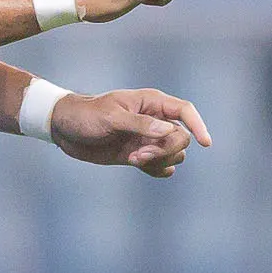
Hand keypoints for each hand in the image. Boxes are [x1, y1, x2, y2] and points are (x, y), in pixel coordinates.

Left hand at [50, 87, 212, 177]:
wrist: (65, 129)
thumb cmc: (86, 115)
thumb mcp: (111, 118)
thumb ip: (140, 124)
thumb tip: (168, 131)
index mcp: (151, 103)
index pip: (184, 111)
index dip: (198, 126)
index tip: (205, 143)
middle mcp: (154, 120)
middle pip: (181, 138)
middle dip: (165, 150)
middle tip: (139, 155)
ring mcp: (147, 138)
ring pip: (174, 153)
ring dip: (159, 161)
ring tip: (133, 159)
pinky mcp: (139, 154)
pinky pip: (161, 166)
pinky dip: (157, 169)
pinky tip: (140, 166)